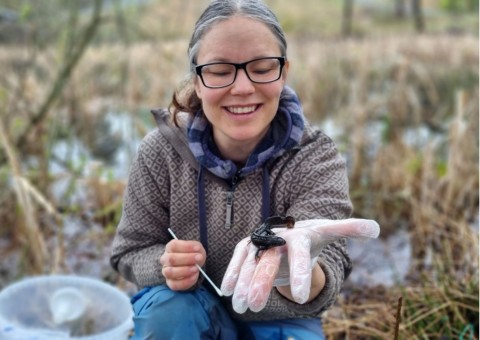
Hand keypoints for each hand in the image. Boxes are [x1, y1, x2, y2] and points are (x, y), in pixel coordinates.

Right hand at [159, 239, 205, 290]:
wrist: (192, 264)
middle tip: (199, 258)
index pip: (173, 246)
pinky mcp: (170, 283)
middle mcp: (165, 259)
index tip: (197, 248)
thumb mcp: (196, 248)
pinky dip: (186, 281)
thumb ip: (197, 249)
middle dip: (187, 259)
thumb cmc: (193, 254)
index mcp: (170, 248)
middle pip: (171, 259)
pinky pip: (174, 285)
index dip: (186, 247)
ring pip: (170, 272)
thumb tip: (198, 254)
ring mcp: (166, 271)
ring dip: (184, 271)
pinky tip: (194, 276)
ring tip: (196, 268)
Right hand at [221, 218, 379, 312]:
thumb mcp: (329, 233)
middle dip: (262, 283)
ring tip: (240, 306)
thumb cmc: (313, 237)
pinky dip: (232, 274)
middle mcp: (279, 237)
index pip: (300, 253)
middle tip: (256, 307)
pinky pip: (239, 259)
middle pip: (270, 259)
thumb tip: (377, 228)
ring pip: (251, 261)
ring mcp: (261, 240)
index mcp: (301, 235)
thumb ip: (350, 229)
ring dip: (243, 283)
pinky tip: (226, 291)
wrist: (292, 231)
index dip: (299, 272)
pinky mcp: (248, 246)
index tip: (299, 297)